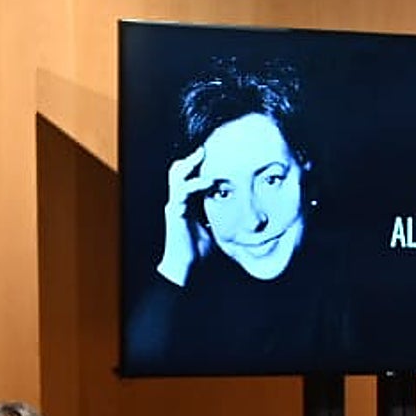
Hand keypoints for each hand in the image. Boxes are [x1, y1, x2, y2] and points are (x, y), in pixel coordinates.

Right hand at [156, 147, 211, 286]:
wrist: (186, 267)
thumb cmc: (200, 250)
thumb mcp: (215, 227)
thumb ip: (221, 215)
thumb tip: (240, 210)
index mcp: (186, 203)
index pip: (189, 177)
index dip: (197, 165)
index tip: (214, 154)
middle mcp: (178, 201)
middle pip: (178, 171)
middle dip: (190, 159)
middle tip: (205, 147)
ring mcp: (174, 206)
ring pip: (176, 176)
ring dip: (189, 164)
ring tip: (201, 154)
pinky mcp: (175, 213)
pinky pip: (182, 192)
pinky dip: (195, 184)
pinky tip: (208, 181)